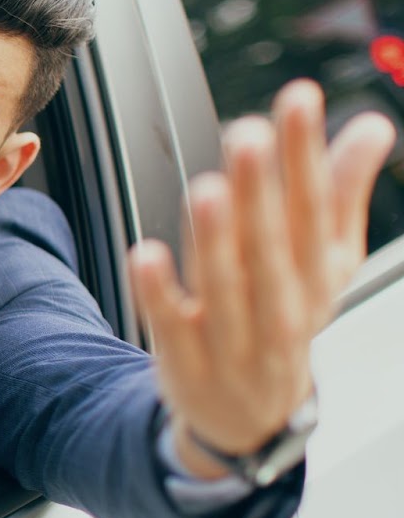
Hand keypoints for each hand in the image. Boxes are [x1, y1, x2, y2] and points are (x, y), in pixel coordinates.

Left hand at [128, 79, 396, 477]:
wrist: (250, 420)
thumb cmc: (284, 318)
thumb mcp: (322, 264)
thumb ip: (341, 193)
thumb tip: (371, 125)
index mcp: (317, 276)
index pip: (315, 209)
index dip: (306, 154)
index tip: (298, 97)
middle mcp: (282, 309)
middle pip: (272, 248)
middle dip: (261, 193)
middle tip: (248, 134)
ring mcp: (234, 341)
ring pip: (226, 287)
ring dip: (215, 239)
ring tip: (207, 188)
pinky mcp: (185, 363)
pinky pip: (171, 326)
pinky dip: (159, 293)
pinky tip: (145, 252)